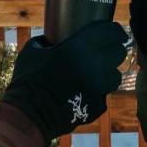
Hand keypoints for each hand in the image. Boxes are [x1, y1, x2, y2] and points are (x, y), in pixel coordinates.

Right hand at [2, 21, 129, 142]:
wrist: (29, 115)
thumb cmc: (28, 80)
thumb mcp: (34, 51)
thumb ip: (47, 41)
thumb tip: (51, 38)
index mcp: (79, 47)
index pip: (111, 33)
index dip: (116, 32)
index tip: (116, 33)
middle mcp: (94, 65)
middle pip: (119, 53)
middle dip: (114, 51)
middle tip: (106, 53)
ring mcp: (99, 87)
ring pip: (116, 76)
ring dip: (108, 73)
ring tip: (97, 75)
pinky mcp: (98, 105)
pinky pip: (104, 94)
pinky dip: (97, 92)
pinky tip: (85, 93)